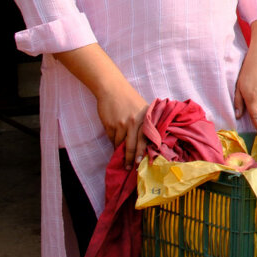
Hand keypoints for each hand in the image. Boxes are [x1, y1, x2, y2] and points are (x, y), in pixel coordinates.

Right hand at [54, 43, 148, 168]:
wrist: (112, 88)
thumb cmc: (129, 98)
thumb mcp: (142, 108)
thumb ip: (145, 122)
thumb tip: (145, 142)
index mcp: (146, 118)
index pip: (146, 139)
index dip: (143, 152)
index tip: (141, 163)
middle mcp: (135, 122)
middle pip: (133, 145)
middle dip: (130, 159)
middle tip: (129, 168)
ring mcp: (122, 124)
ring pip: (120, 144)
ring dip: (120, 153)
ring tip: (121, 160)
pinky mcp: (111, 124)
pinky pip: (112, 139)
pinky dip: (113, 144)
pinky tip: (114, 147)